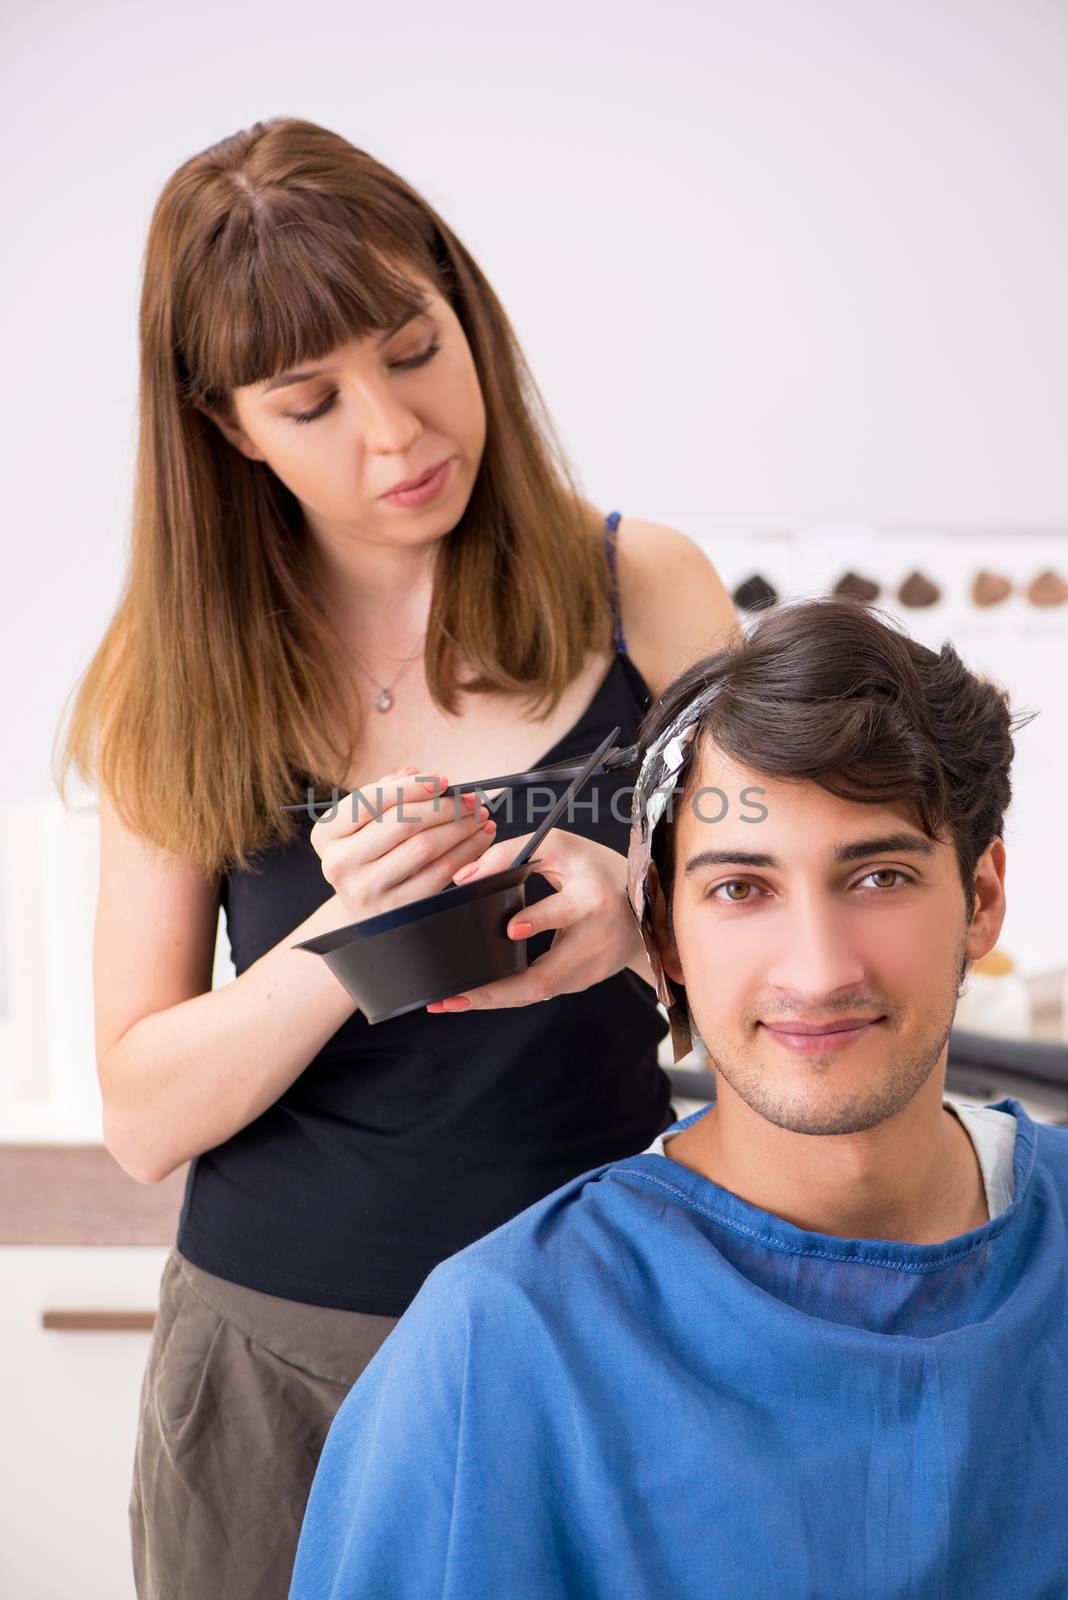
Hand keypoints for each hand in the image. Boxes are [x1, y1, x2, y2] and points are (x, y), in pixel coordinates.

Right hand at [309, 766, 497, 921]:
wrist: (365, 912)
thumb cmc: (370, 855)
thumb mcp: (366, 825)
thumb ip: (386, 794)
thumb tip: (414, 773)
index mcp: (326, 834)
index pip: (371, 800)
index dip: (412, 786)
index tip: (444, 780)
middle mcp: (340, 863)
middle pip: (403, 822)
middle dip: (445, 806)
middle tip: (472, 800)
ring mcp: (367, 889)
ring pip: (425, 846)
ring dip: (461, 827)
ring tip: (480, 817)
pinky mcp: (396, 908)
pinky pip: (440, 872)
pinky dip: (466, 852)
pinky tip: (479, 839)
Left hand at [426, 827, 652, 1012]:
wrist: (647, 906)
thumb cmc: (594, 870)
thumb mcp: (561, 848)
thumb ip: (511, 853)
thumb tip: (463, 878)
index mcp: (592, 896)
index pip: (567, 910)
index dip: (541, 919)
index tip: (512, 928)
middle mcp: (595, 937)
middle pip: (547, 976)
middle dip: (497, 990)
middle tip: (454, 996)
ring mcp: (591, 966)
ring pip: (538, 992)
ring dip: (493, 999)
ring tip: (450, 1001)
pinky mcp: (584, 981)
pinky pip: (541, 991)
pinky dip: (507, 995)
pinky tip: (475, 996)